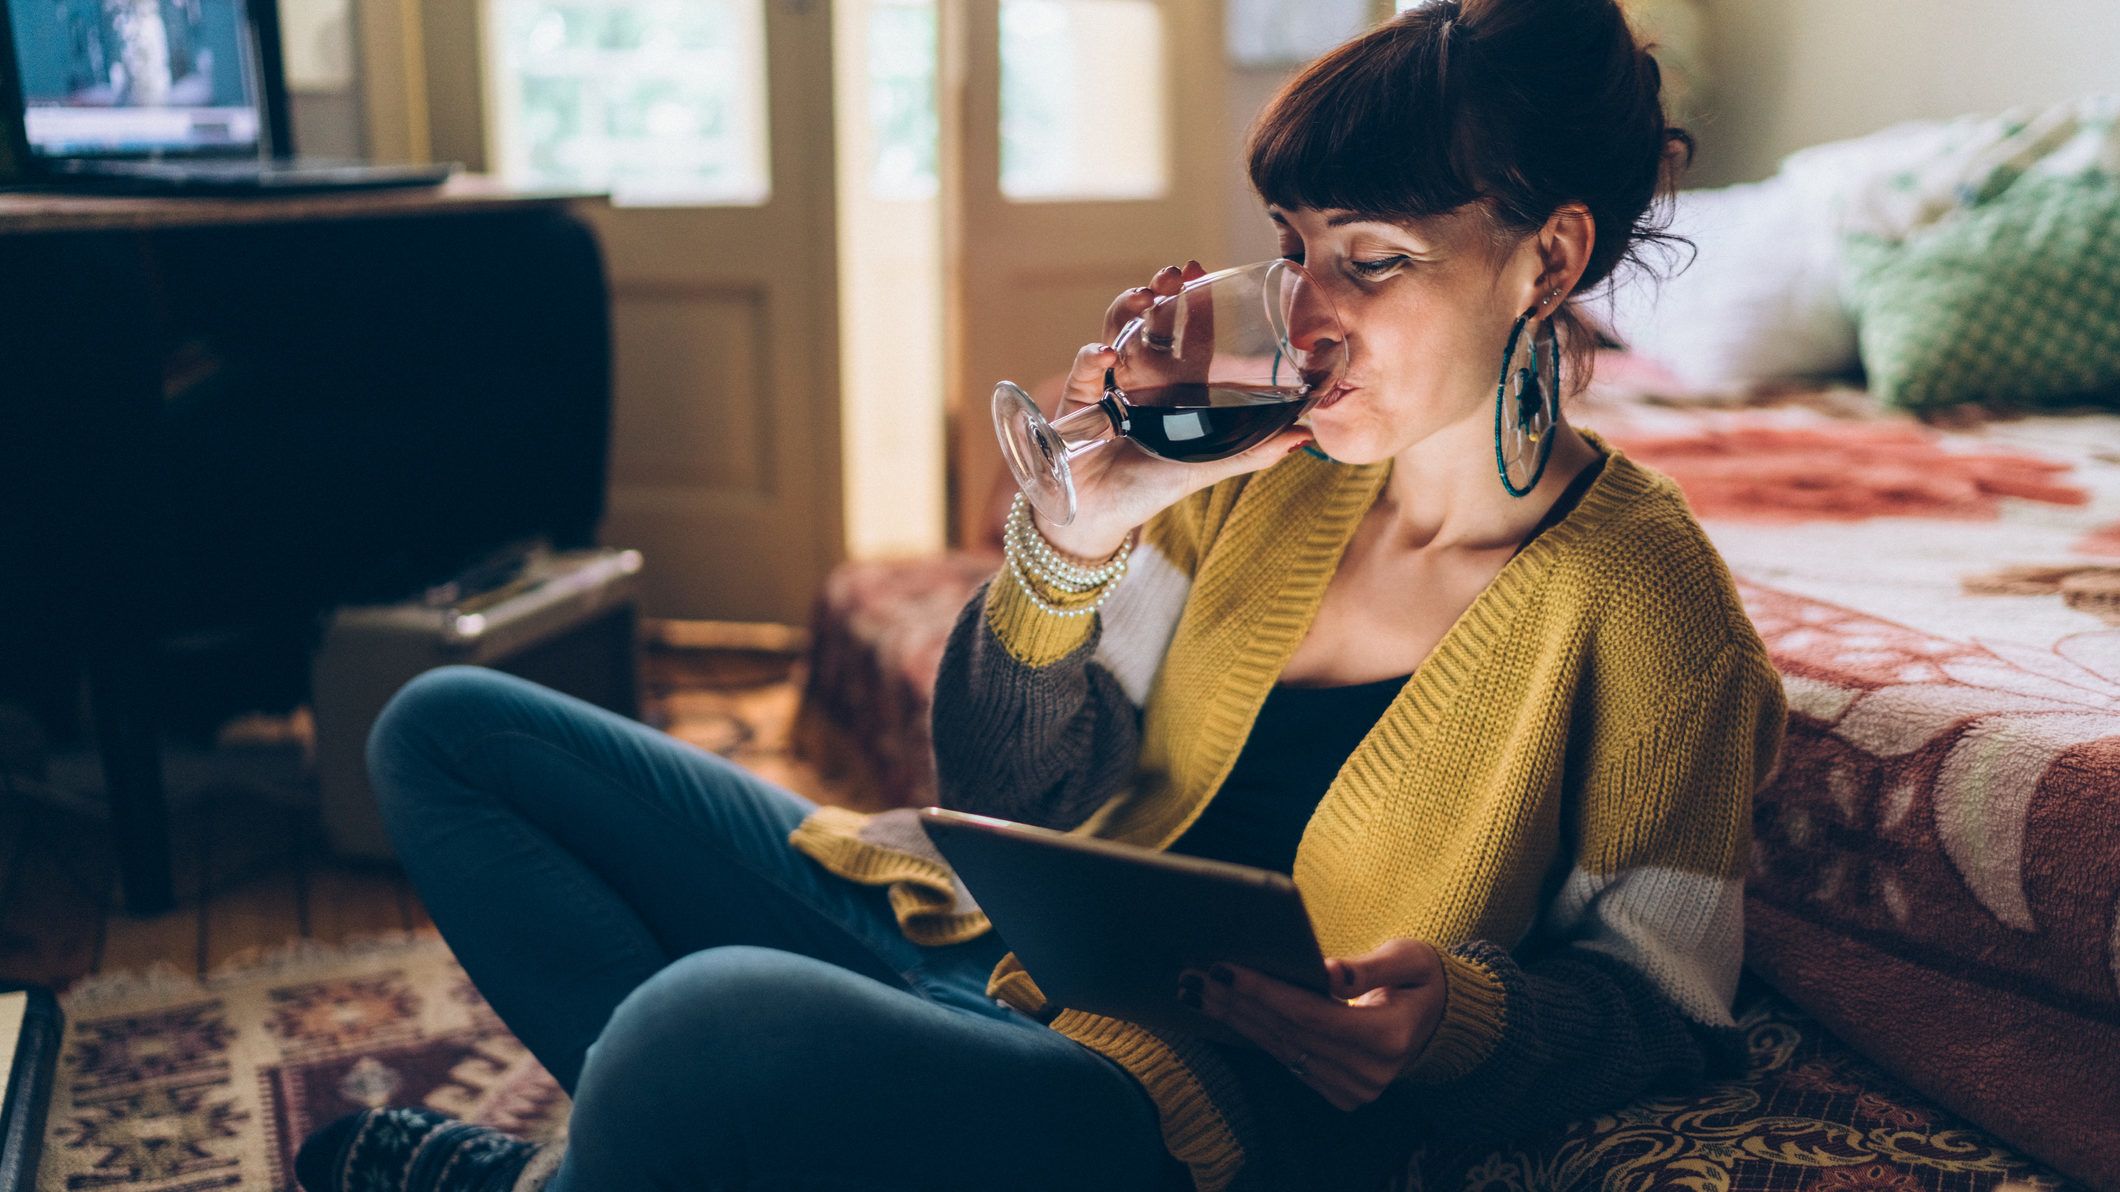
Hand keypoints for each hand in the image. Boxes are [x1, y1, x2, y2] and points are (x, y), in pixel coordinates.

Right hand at [1037, 259, 1312, 559]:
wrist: (1100, 516)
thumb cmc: (1150, 486)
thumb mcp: (1206, 465)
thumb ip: (1252, 451)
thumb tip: (1306, 435)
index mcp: (1167, 384)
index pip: (1179, 331)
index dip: (1189, 302)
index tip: (1199, 272)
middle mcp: (1136, 377)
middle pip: (1144, 322)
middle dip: (1156, 293)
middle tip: (1171, 276)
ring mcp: (1105, 385)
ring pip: (1112, 334)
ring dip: (1124, 312)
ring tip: (1141, 299)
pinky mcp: (1077, 403)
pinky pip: (1084, 374)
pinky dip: (1092, 360)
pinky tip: (1104, 353)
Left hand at [1179, 939, 1448, 1110]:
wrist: (1438, 1018)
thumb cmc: (1420, 977)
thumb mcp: (1409, 958)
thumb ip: (1368, 966)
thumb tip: (1326, 972)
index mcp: (1389, 1038)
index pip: (1312, 1015)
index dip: (1265, 991)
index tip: (1225, 968)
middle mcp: (1370, 1072)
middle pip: (1289, 1033)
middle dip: (1238, 1002)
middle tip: (1193, 975)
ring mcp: (1354, 1089)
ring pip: (1282, 1049)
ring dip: (1236, 1018)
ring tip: (1197, 990)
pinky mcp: (1340, 1092)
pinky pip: (1288, 1059)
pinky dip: (1255, 1033)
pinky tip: (1225, 1010)